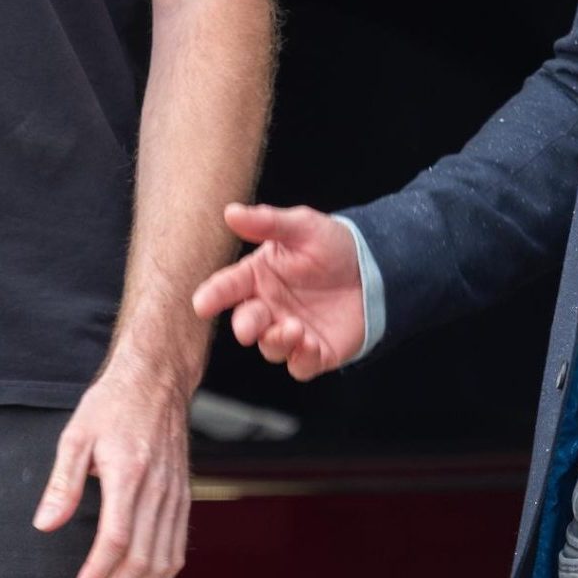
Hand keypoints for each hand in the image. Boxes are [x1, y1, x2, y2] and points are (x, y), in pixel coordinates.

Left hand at [33, 360, 190, 577]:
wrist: (158, 380)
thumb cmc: (113, 405)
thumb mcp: (77, 434)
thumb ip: (63, 482)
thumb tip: (46, 524)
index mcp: (129, 471)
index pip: (117, 536)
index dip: (99, 573)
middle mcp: (157, 487)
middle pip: (142, 558)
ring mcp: (175, 494)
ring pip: (164, 559)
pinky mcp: (183, 497)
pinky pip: (178, 547)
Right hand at [191, 204, 364, 380]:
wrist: (376, 268)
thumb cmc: (333, 245)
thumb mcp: (302, 226)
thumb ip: (267, 222)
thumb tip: (231, 212)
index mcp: (259, 276)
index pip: (228, 286)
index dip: (213, 295)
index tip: (202, 304)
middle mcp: (270, 306)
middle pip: (246, 322)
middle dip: (245, 326)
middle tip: (250, 326)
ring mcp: (291, 331)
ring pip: (270, 347)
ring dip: (276, 341)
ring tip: (295, 328)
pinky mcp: (315, 351)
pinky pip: (300, 365)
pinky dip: (301, 359)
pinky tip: (309, 343)